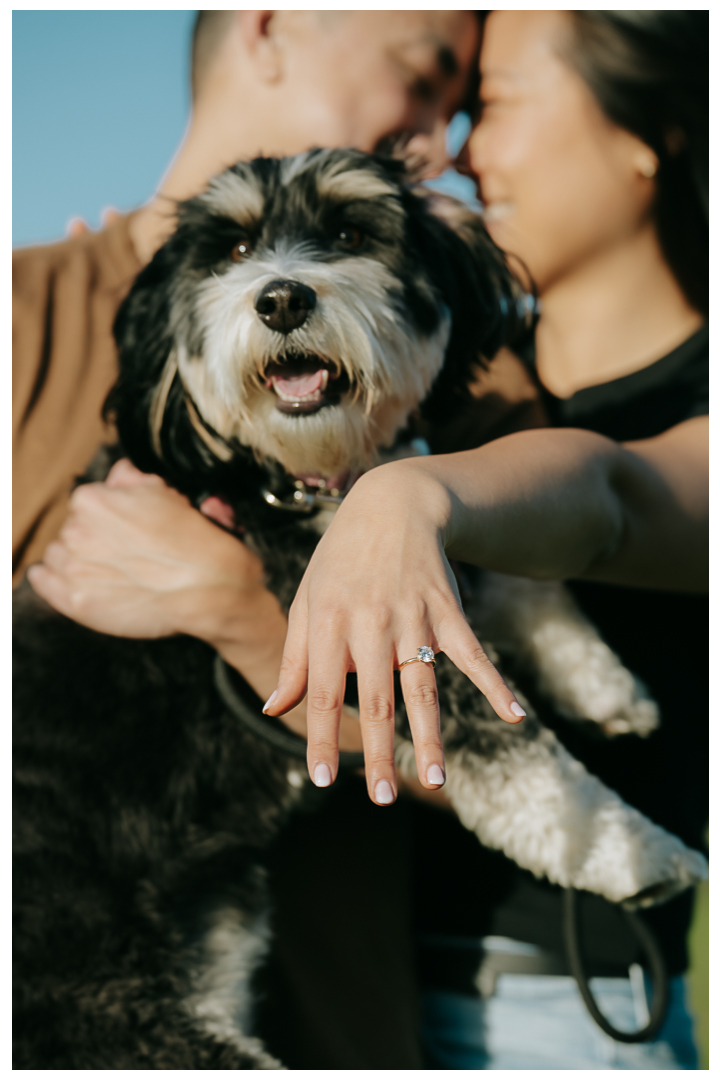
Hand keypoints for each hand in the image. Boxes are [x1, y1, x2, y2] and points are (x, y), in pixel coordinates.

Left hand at [27, 459, 269, 644]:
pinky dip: (50, 580)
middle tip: (125, 551)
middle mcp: (75, 531)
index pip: (87, 504)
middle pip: (71, 529)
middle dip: (92, 537)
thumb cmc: (192, 539)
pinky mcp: (74, 600)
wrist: (208, 588)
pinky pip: (42, 582)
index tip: (126, 528)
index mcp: (92, 500)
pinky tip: (72, 580)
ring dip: (76, 559)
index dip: (109, 516)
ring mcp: (72, 568)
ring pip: (58, 554)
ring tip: (108, 570)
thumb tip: (119, 472)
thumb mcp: (166, 493)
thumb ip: (131, 479)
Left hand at [265, 461, 524, 805]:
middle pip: (377, 700)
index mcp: (330, 624)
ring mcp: (414, 619)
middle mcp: (371, 625)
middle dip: (379, 753)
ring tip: (435, 781)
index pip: (324, 692)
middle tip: (381, 798)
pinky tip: (514, 716)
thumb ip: (295, 659)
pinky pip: (472, 653)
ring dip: (431, 735)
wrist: (392, 505)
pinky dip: (494, 684)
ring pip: (423, 687)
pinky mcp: (448, 612)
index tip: (322, 779)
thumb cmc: (340, 560)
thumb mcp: (307, 600)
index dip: (321, 736)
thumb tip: (273, 708)